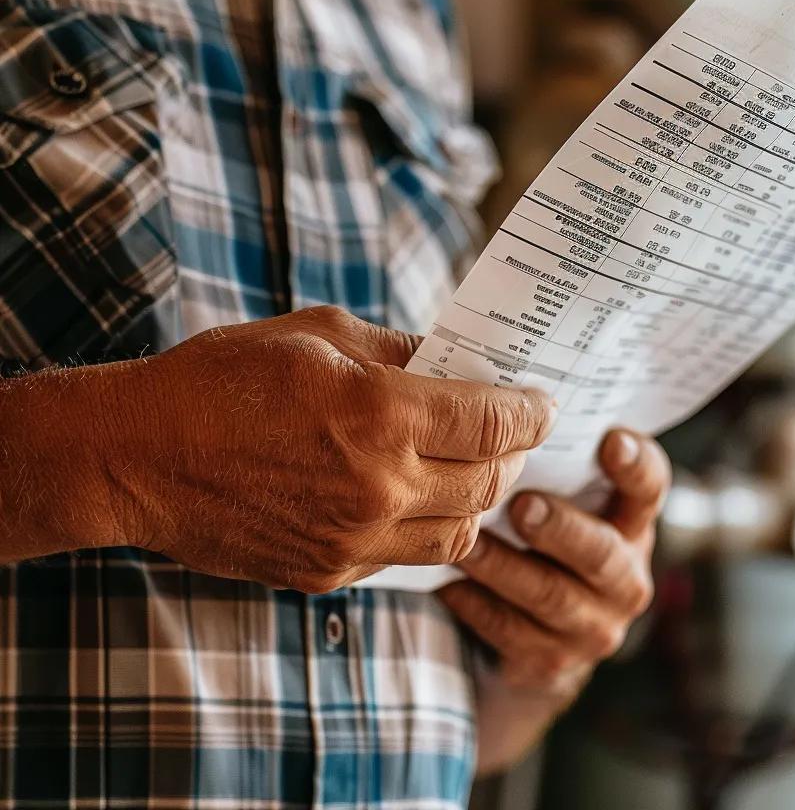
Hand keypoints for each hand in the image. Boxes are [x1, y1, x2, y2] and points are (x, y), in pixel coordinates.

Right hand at [100, 306, 554, 590]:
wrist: (136, 457)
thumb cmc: (221, 379)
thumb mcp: (318, 334)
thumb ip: (398, 350)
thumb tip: (451, 362)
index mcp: (380, 416)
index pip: (492, 422)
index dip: (530, 411)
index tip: (544, 402)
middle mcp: (378, 489)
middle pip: (488, 481)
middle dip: (513, 453)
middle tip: (514, 430)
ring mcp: (353, 541)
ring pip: (459, 534)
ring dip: (480, 499)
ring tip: (473, 467)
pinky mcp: (328, 574)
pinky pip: (408, 558)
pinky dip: (430, 529)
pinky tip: (417, 498)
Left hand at [439, 429, 669, 696]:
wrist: (537, 630)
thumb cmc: (540, 533)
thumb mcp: (557, 494)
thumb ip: (547, 457)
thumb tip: (502, 395)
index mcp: (630, 520)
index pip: (650, 486)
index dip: (636, 464)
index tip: (610, 439)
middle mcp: (625, 574)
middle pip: (602, 552)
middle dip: (561, 529)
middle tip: (522, 506)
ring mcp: (594, 623)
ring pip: (551, 596)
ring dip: (504, 567)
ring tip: (467, 542)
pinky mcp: (553, 661)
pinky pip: (513, 634)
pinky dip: (477, 606)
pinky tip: (448, 583)